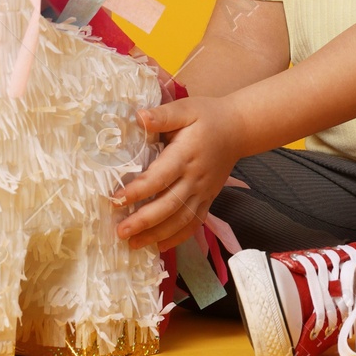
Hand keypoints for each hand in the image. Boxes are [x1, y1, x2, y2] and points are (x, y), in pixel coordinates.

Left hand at [111, 93, 242, 252]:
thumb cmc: (207, 117)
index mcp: (186, 154)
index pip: (160, 177)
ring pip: (181, 220)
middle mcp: (195, 178)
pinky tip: (160, 246)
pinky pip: (194, 223)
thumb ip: (163, 116)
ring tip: (133, 244)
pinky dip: (178, 238)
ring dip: (157, 234)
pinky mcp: (208, 199)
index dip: (138, 190)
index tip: (116, 199)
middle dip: (144, 221)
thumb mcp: (186, 109)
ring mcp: (203, 192)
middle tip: (120, 231)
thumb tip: (138, 117)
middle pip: (169, 205)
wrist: (239, 129)